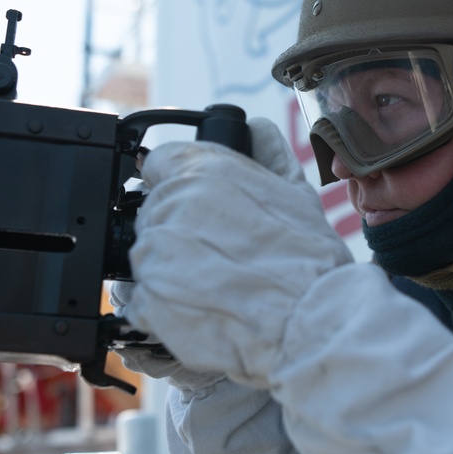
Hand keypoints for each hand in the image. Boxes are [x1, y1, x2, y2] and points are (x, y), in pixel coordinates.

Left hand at [124, 117, 352, 387]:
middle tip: (217, 255)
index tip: (194, 208)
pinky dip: (164, 308)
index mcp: (201, 172)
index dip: (176, 184)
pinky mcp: (147, 300)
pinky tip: (203, 310)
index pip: (159, 163)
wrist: (310, 324)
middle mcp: (171, 206)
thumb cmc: (309, 263)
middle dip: (178, 232)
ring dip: (170, 270)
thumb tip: (257, 129)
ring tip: (214, 287)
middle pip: (152, 212)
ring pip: (146, 256)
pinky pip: (142, 299)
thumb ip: (270, 154)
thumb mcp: (296, 194)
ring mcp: (154, 255)